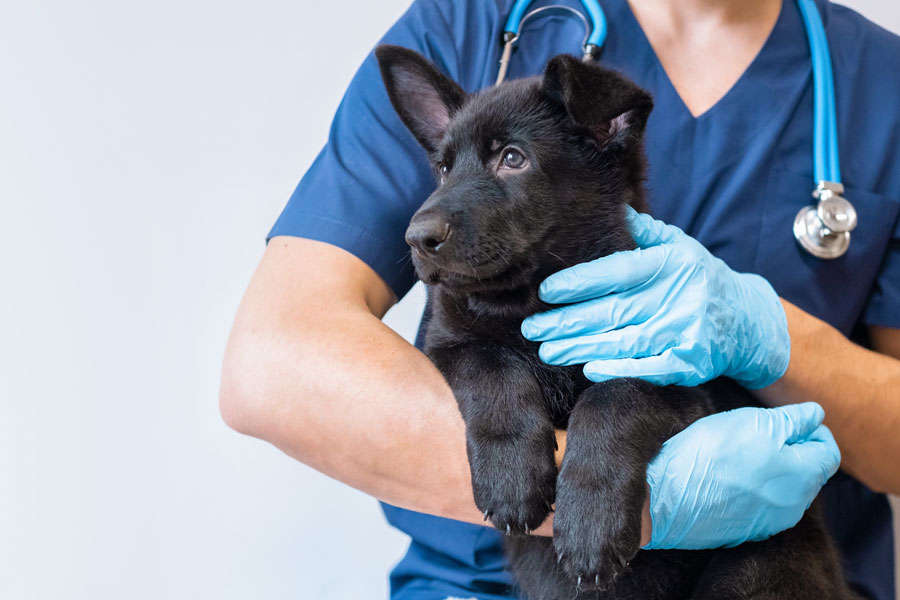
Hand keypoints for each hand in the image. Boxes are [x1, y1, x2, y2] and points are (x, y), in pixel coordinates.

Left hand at [521, 207, 789, 388]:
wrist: (749, 319)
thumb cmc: (700, 278)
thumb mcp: (679, 246)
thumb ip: (643, 232)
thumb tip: (610, 205)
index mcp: (671, 264)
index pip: (618, 272)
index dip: (580, 282)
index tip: (545, 291)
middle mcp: (679, 296)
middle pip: (613, 311)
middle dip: (566, 321)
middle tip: (531, 328)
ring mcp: (686, 332)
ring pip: (623, 342)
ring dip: (580, 348)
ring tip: (547, 350)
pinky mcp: (691, 362)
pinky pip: (649, 368)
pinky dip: (617, 370)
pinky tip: (588, 369)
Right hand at [644, 403, 840, 549]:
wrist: (667, 497)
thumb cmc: (711, 454)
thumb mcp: (754, 422)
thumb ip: (792, 420)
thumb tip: (815, 415)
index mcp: (803, 476)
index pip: (829, 452)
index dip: (815, 430)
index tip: (794, 419)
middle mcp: (794, 505)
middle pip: (809, 472)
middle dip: (794, 450)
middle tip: (763, 431)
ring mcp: (770, 522)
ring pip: (785, 490)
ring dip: (774, 470)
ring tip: (743, 453)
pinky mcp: (746, 531)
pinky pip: (762, 506)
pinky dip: (755, 489)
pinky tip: (730, 477)